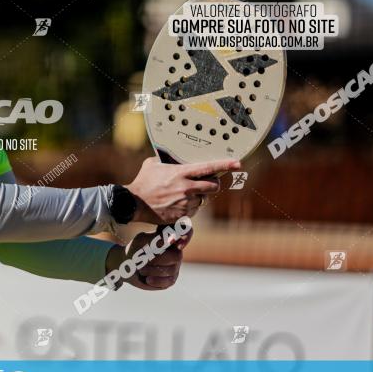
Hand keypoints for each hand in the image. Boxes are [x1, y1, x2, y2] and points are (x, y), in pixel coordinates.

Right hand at [125, 157, 239, 224]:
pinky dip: (187, 208)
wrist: (134, 203)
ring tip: (181, 196)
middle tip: (205, 184)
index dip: (225, 165)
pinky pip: (192, 211)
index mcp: (181, 173)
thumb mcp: (152, 164)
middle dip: (213, 185)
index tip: (238, 163)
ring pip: (202, 200)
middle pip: (214, 186)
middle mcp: (187, 188)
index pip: (209, 168)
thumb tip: (170, 156)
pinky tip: (175, 205)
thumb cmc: (143, 182)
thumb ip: (165, 160)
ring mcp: (185, 203)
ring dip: (197, 198)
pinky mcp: (182, 216)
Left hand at [125, 224, 192, 289]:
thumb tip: (172, 238)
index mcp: (170, 237)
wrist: (126, 266)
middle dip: (157, 259)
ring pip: (171, 270)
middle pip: (177, 256)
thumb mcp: (142, 242)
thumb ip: (157, 239)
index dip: (187, 235)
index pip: (186, 231)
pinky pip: (169, 281)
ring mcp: (175, 265)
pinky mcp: (171, 279)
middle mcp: (176, 251)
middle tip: (143, 259)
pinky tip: (147, 279)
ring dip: (152, 270)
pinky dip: (156, 280)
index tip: (176, 244)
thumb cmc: (135, 250)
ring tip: (141, 268)